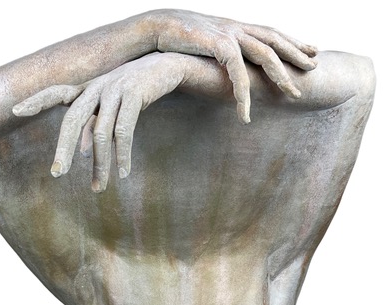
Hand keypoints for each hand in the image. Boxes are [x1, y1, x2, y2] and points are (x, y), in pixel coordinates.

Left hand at [13, 53, 188, 191]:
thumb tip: (81, 154)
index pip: (55, 93)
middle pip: (73, 120)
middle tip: (57, 174)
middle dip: (64, 149)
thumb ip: (93, 128)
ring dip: (100, 164)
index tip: (14, 111)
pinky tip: (123, 173)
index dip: (35, 101)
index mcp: (86, 89)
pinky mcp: (135, 94)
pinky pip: (124, 130)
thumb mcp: (110, 108)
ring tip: (99, 188)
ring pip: (101, 133)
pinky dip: (123, 155)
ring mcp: (114, 90)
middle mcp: (96, 87)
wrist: (165, 67)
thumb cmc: (133, 90)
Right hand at [154, 9, 316, 122]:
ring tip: (295, 94)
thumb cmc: (175, 39)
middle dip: (297, 54)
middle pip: (275, 40)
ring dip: (281, 76)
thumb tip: (228, 66)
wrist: (154, 28)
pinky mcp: (218, 45)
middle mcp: (237, 27)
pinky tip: (246, 111)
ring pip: (265, 55)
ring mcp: (229, 34)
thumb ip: (221, 52)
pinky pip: (238, 72)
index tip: (312, 50)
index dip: (292, 41)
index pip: (271, 33)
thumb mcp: (205, 44)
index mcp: (236, 27)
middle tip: (315, 66)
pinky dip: (244, 93)